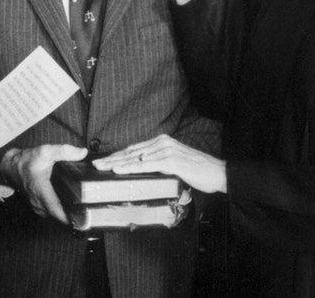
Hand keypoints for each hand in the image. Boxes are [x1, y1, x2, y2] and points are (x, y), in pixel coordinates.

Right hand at [0, 144, 88, 223]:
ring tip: (84, 212)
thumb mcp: (45, 152)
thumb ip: (65, 151)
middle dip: (76, 218)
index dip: (73, 219)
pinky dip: (61, 213)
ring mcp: (38, 207)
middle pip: (61, 219)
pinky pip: (52, 215)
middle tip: (91, 215)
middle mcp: (39, 204)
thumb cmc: (26, 161)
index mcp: (42, 193)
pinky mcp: (38, 207)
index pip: (59, 213)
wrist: (10, 168)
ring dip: (68, 216)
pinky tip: (71, 208)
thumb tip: (82, 153)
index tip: (86, 221)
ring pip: (56, 218)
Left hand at [92, 134, 227, 193]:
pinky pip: (146, 166)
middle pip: (131, 152)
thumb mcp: (175, 164)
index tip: (103, 160)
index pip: (134, 149)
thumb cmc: (198, 171)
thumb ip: (159, 164)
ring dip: (116, 164)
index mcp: (162, 142)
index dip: (117, 155)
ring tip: (102, 167)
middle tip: (96, 163)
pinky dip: (130, 168)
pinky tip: (119, 170)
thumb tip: (143, 170)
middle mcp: (162, 143)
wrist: (218, 173)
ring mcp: (166, 151)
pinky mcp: (171, 161)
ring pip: (135, 158)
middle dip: (112, 158)